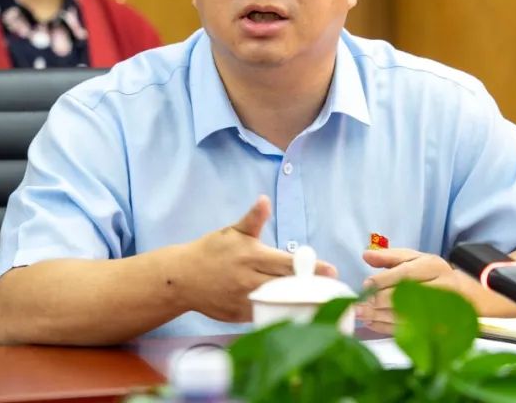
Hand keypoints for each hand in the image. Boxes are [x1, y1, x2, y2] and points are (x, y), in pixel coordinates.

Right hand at [178, 195, 336, 322]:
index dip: (311, 267)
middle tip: (332, 288)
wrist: (183, 277)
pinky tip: (296, 313)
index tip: (331, 270)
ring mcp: (243, 300)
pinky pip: (263, 315)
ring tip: (319, 302)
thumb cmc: (212, 250)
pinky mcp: (238, 315)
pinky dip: (279, 314)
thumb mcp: (233, 231)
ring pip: (277, 304)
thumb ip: (253, 218)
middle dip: (310, 287)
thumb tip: (264, 200)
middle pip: (287, 286)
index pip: (287, 263)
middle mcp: (249, 280)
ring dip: (298, 303)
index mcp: (251, 256)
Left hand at [357, 248, 464, 333]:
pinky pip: (408, 330)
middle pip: (407, 295)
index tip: (366, 285)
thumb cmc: (430, 274)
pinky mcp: (436, 327)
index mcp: (433, 266)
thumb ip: (389, 256)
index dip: (384, 280)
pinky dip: (387, 327)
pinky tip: (372, 323)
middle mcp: (441, 287)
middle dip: (380, 300)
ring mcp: (441, 310)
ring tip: (362, 315)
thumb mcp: (413, 259)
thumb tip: (366, 255)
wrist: (461, 295)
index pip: (406, 273)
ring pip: (406, 314)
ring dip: (380, 316)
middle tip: (361, 304)